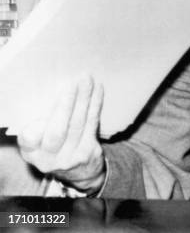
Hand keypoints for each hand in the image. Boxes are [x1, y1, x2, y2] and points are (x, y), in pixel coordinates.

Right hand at [17, 75, 105, 194]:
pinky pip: (92, 124)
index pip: (29, 140)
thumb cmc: (55, 146)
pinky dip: (95, 104)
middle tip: (72, 82)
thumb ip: (39, 124)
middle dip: (66, 104)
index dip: (34, 128)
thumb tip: (50, 94)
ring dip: (83, 98)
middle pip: (58, 131)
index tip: (42, 108)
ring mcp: (70, 157)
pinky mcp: (89, 152)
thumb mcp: (39, 142)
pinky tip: (97, 89)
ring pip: (78, 124)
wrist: (78, 172)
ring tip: (86, 79)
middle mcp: (49, 159)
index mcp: (32, 152)